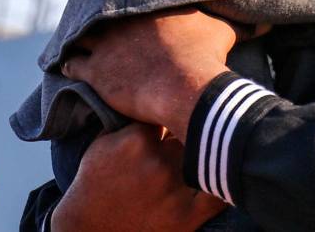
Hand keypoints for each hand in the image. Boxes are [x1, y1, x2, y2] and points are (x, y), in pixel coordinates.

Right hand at [51, 123, 225, 231]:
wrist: (91, 228)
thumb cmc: (95, 181)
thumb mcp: (102, 142)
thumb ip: (129, 119)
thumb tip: (152, 96)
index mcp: (137, 140)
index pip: (168, 110)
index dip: (172, 111)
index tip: (174, 110)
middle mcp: (159, 162)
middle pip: (188, 132)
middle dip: (189, 128)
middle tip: (190, 128)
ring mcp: (174, 190)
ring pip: (203, 156)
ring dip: (203, 151)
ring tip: (204, 146)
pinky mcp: (186, 216)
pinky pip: (217, 197)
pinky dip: (222, 184)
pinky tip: (223, 173)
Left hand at [62, 9, 235, 138]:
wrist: (185, 86)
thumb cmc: (205, 55)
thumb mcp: (225, 31)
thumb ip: (240, 23)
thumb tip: (268, 21)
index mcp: (148, 4)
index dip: (125, 0)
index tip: (126, 5)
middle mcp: (121, 18)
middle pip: (100, 11)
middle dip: (99, 16)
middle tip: (100, 21)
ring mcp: (105, 43)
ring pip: (80, 35)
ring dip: (79, 39)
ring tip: (78, 42)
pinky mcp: (95, 69)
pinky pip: (72, 63)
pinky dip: (69, 64)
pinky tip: (68, 65)